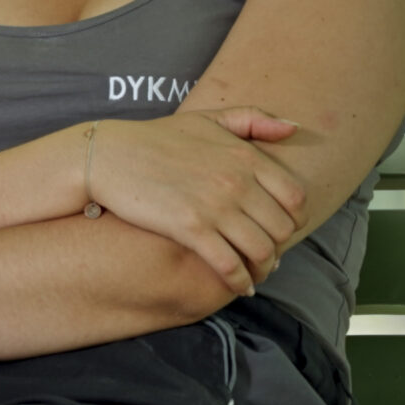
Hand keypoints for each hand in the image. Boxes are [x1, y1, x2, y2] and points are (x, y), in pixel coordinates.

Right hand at [88, 107, 306, 295]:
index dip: (294, 219)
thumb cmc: (156, 138)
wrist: (108, 155)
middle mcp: (238, 181)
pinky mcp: (191, 228)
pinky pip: (230, 264)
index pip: (296, 197)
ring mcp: (215, 206)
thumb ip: (254, 119)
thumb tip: (294, 129)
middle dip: (279, 246)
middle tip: (266, 255)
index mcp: (246, 156)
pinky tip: (239, 285)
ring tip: (255, 274)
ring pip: (261, 250)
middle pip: (282, 228)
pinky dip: (240, 280)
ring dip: (263, 268)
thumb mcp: (208, 118)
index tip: (279, 229)